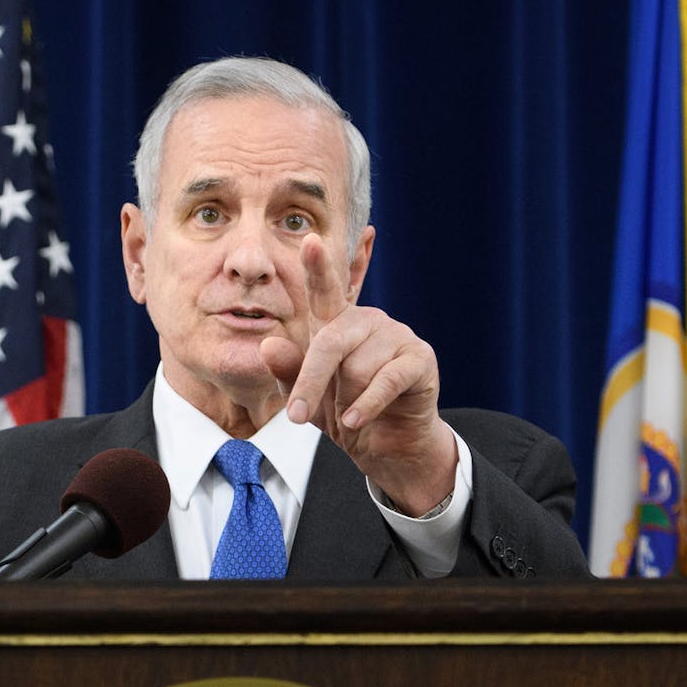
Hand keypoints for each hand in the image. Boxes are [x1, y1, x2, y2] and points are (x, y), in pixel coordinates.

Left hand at [260, 234, 457, 515]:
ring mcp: (397, 335)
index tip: (311, 240)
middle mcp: (367, 321)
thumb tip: (267, 345)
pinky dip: (366, 406)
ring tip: (353, 412)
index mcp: (337, 324)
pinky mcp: (420, 358)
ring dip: (347, 400)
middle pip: (330, 342)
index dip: (318, 267)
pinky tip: (356, 422)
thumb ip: (288, 372)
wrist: (386, 447)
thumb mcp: (307, 398)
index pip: (325, 291)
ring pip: (357, 367)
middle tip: (296, 417)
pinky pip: (385, 380)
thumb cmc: (344, 413)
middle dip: (311, 382)